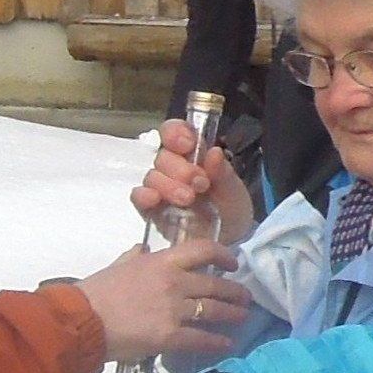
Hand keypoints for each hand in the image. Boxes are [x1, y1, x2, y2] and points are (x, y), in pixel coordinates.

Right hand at [77, 236, 251, 363]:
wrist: (82, 320)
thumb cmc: (96, 292)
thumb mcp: (118, 265)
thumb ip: (134, 257)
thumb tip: (142, 250)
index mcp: (161, 261)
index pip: (203, 250)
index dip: (224, 255)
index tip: (233, 263)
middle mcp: (174, 282)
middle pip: (215, 285)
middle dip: (235, 292)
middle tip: (245, 298)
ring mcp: (174, 310)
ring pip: (214, 310)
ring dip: (232, 314)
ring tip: (242, 318)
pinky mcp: (170, 336)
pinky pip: (202, 338)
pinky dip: (217, 342)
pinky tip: (226, 344)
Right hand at [127, 119, 257, 250]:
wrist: (228, 240)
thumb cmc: (230, 209)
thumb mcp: (234, 191)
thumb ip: (224, 173)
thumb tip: (214, 153)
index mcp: (192, 154)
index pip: (174, 132)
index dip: (176, 133)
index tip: (189, 144)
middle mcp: (173, 168)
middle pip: (163, 156)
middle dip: (180, 168)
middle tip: (200, 184)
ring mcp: (160, 188)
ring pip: (152, 176)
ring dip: (168, 185)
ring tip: (188, 199)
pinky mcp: (151, 209)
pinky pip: (139, 197)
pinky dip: (144, 196)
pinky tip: (155, 200)